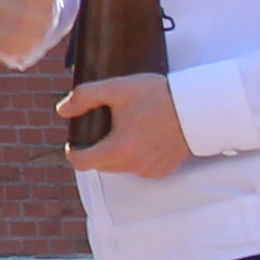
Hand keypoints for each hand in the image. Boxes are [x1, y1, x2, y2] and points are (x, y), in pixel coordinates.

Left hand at [57, 73, 189, 178]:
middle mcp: (132, 166)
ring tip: (129, 128)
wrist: (197, 108)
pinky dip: (137, 156)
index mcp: (118, 150)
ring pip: (120, 167)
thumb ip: (85, 97)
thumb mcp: (118, 88)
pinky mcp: (162, 172)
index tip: (75, 141)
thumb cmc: (158, 96)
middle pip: (100, 165)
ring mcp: (149, 171)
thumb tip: (62, 110)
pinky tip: (145, 137)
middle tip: (106, 126)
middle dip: (97, 149)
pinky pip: (140, 168)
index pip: (81, 163)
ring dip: (118, 153)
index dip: (73, 151)